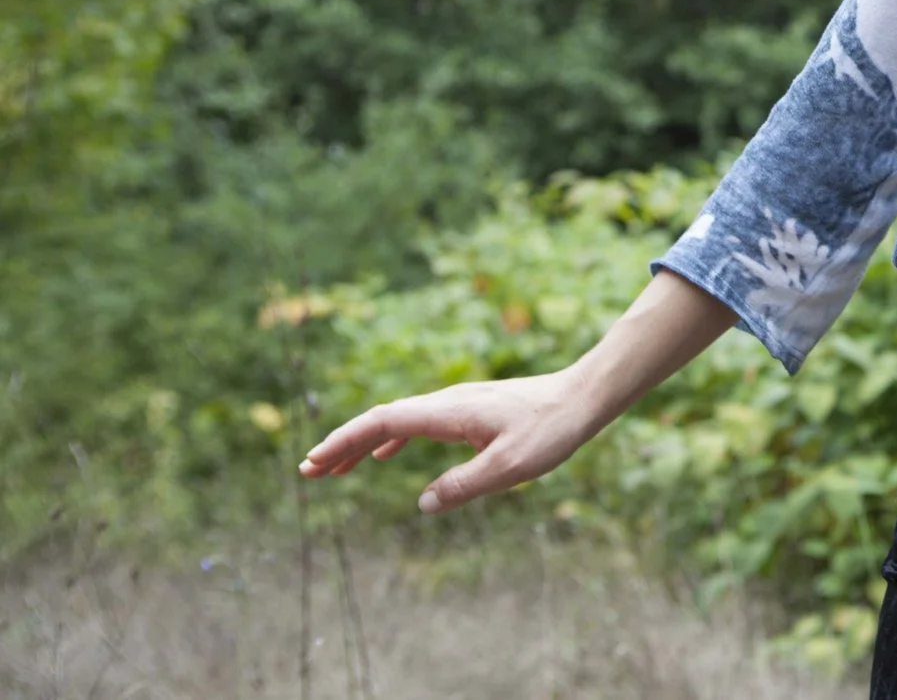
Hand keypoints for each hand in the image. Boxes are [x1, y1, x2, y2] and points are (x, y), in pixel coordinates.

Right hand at [297, 369, 598, 513]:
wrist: (583, 397)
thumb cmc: (551, 430)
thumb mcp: (510, 467)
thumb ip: (464, 485)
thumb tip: (423, 504)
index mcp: (448, 412)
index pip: (382, 422)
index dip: (345, 441)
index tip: (314, 462)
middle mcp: (446, 403)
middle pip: (381, 420)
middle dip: (342, 445)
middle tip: (308, 470)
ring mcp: (458, 405)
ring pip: (398, 421)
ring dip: (363, 442)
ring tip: (335, 469)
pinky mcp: (471, 411)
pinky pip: (418, 423)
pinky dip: (392, 438)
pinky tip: (385, 454)